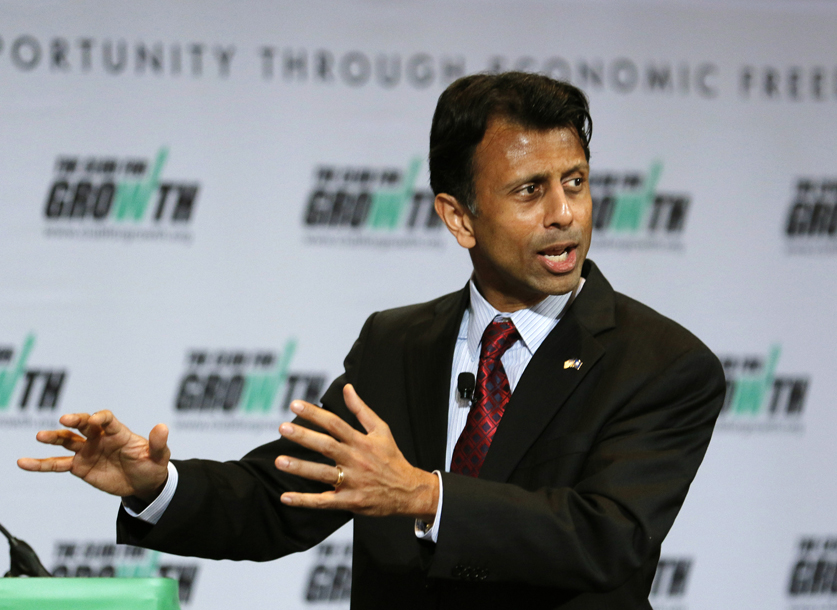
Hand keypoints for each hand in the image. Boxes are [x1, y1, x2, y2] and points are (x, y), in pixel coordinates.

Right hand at [17, 411, 169, 501]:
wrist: (143, 483)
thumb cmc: (152, 465)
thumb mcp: (159, 456)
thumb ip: (158, 443)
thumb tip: (163, 427)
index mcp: (119, 432)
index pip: (107, 420)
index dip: (101, 418)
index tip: (94, 419)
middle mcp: (100, 438)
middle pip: (84, 425)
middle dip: (75, 420)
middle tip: (64, 419)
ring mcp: (87, 451)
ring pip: (67, 441)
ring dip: (54, 438)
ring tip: (40, 437)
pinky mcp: (79, 467)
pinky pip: (57, 464)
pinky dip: (41, 464)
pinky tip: (24, 462)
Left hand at [276, 384, 438, 521]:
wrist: (409, 491)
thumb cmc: (392, 458)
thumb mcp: (382, 430)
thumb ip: (362, 410)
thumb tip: (347, 388)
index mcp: (362, 442)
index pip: (335, 424)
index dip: (315, 414)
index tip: (295, 405)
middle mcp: (356, 460)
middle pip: (327, 446)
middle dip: (304, 437)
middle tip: (282, 428)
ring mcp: (353, 482)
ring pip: (323, 474)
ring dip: (300, 468)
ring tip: (279, 461)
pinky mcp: (350, 501)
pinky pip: (324, 502)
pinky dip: (305, 501)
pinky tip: (286, 497)